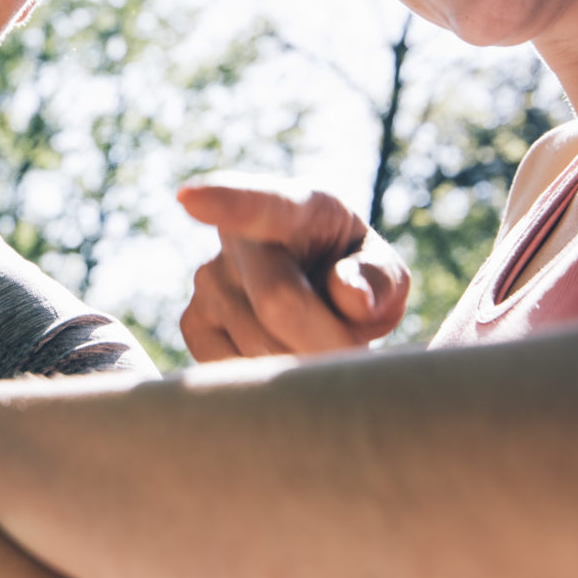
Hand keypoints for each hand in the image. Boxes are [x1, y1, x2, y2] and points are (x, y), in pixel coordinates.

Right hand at [176, 178, 409, 361]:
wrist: (318, 294)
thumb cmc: (357, 278)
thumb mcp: (386, 273)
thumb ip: (378, 279)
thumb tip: (350, 296)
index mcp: (295, 206)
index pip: (260, 204)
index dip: (225, 201)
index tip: (191, 199)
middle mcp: (239, 238)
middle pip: (279, 302)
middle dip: (327, 340)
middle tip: (356, 348)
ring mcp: (208, 280)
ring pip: (258, 346)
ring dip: (302, 364)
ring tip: (317, 340)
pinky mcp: (192, 322)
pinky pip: (232, 370)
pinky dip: (267, 379)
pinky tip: (284, 353)